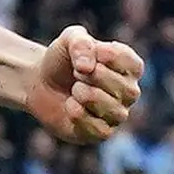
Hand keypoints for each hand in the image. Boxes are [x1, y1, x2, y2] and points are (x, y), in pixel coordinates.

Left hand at [25, 26, 140, 144]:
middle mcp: (128, 93)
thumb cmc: (63, 60)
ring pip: (115, 111)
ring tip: (75, 89)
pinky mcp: (100, 133)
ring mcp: (116, 114)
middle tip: (77, 73)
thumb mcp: (69, 40)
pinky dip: (80, 115)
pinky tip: (70, 105)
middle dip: (96, 77)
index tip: (94, 51)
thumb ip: (80, 43)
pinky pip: (100, 130)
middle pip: (127, 90)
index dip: (111, 57)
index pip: (133, 65)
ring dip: (88, 96)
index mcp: (129, 68)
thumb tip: (88, 67)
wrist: (41, 83)